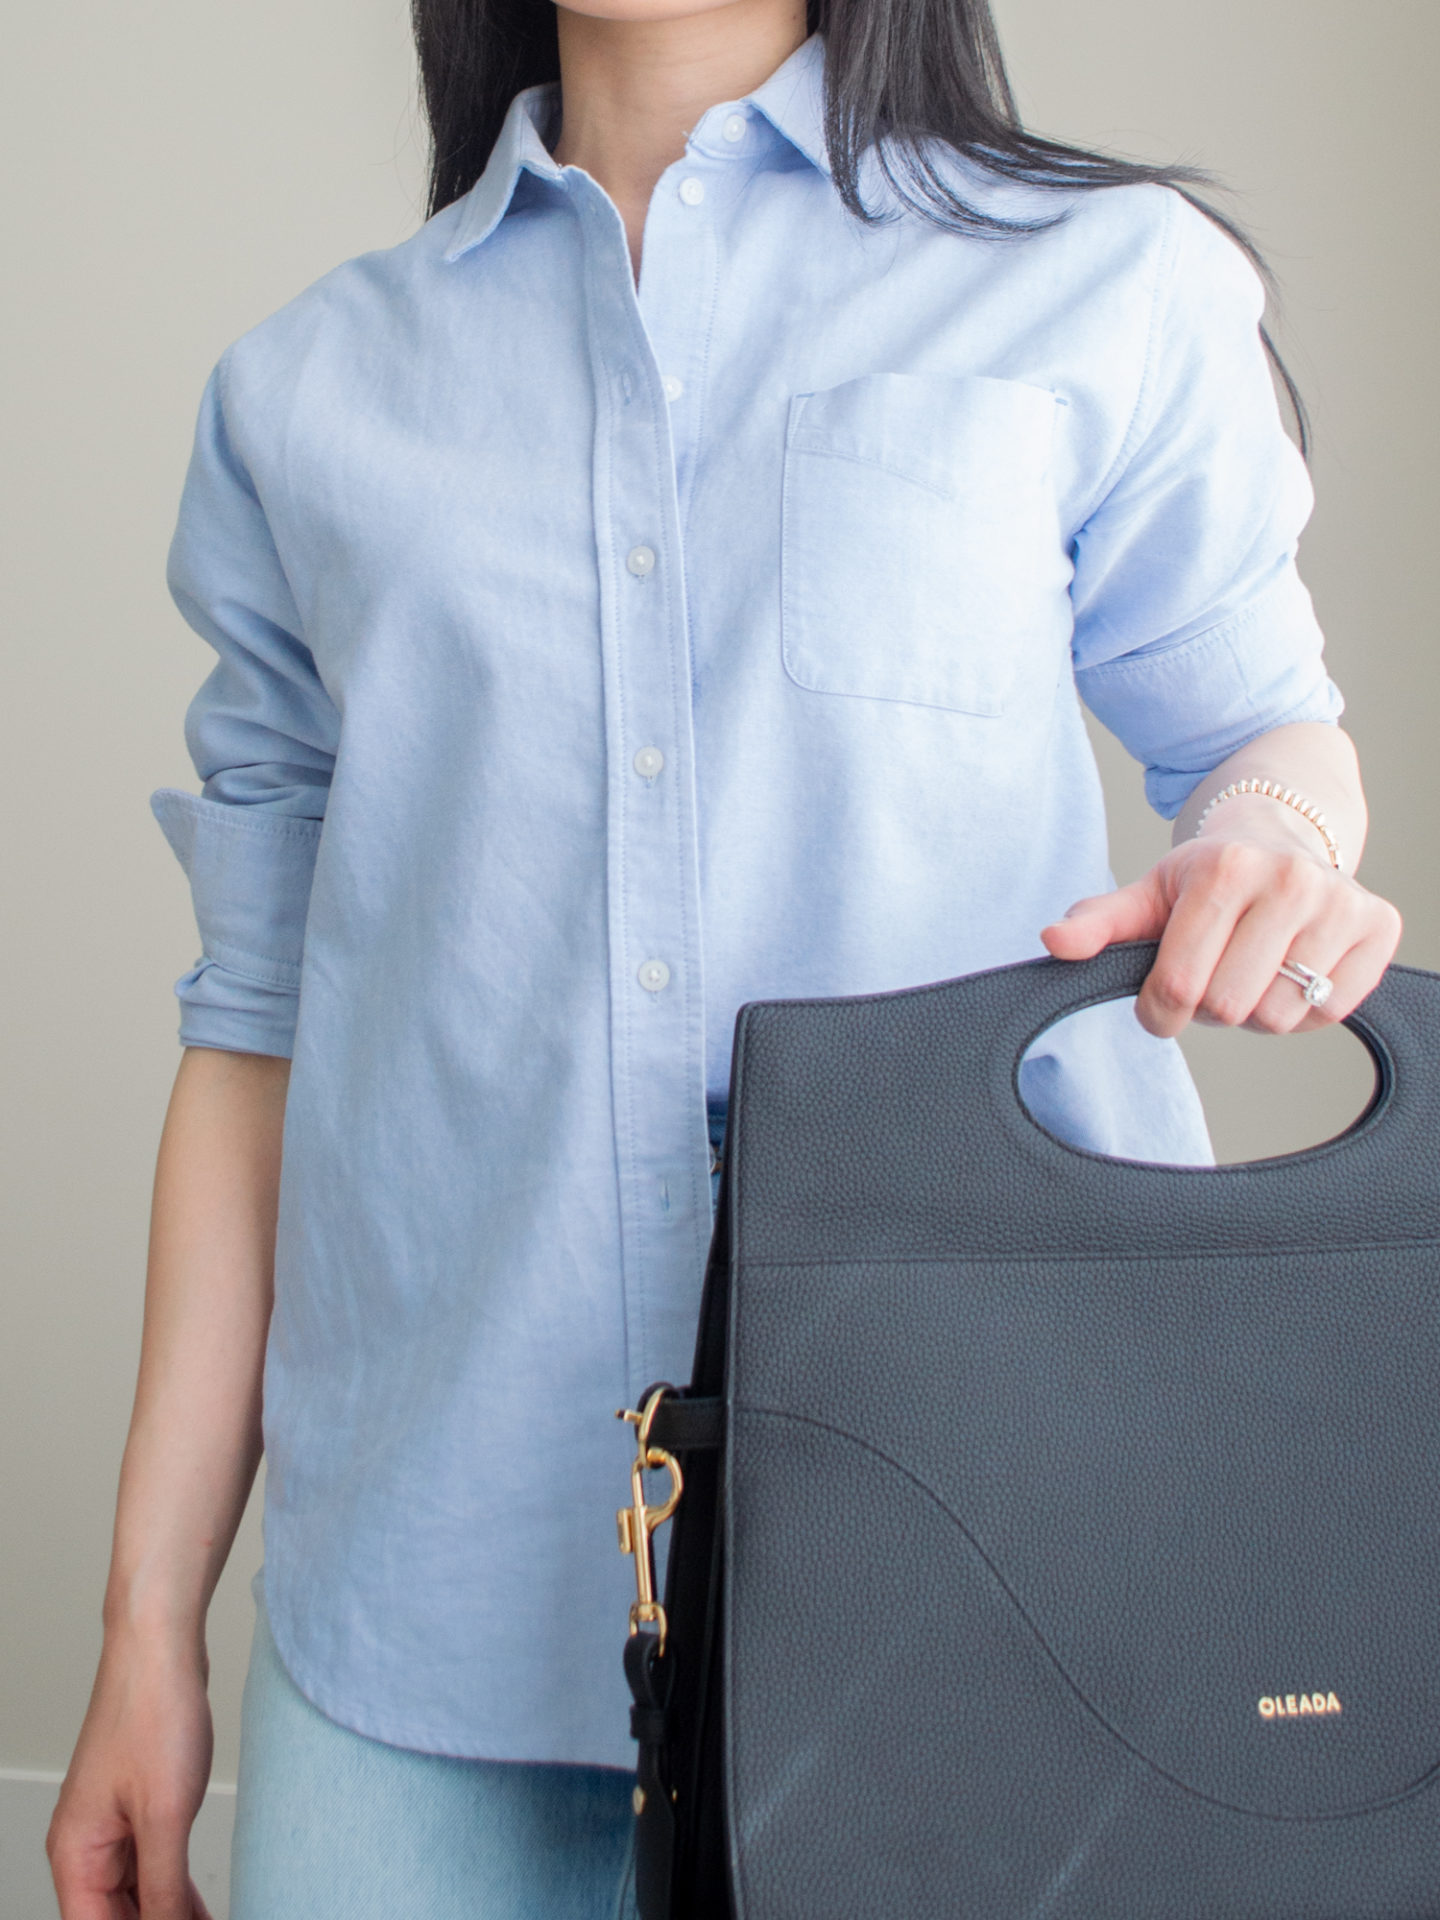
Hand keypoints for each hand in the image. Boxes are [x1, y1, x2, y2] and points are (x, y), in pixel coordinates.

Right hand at [47, 1629, 214, 1919]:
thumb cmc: (152, 1713)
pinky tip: (200, 1909)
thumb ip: (162, 1888)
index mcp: (76, 1855)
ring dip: (168, 1914)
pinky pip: (152, 1866)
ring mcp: (113, 1826)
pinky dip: (174, 1889)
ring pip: (135, 1896)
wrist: (161, 1647)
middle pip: (114, 1918)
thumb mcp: (165, 1814)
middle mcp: (87, 1846)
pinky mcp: (140, 1807)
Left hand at [1040, 828, 1402, 1038]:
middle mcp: (1289, 880)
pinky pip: (1333, 1011)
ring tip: (1253, 971)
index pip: (1178, 987)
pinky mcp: (1379, 927)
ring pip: (1281, 1016)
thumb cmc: (1209, 877)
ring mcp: (1340, 903)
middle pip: (1230, 1009)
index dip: (1159, 1011)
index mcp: (1225, 869)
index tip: (1160, 1000)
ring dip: (1257, 1013)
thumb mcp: (1149, 893)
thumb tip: (1053, 943)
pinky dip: (1306, 1009)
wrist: (1282, 836)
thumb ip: (1098, 924)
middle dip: (1210, 1008)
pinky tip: (1293, 971)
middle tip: (1215, 974)